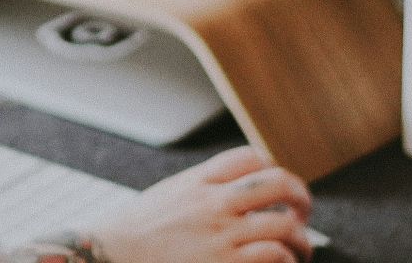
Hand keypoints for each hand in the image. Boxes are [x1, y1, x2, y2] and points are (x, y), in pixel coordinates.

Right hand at [88, 147, 312, 262]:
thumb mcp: (169, 195)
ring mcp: (220, 235)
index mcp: (199, 181)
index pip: (252, 158)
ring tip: (300, 250)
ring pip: (284, 224)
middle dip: (300, 198)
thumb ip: (201, 187)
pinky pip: (272, 256)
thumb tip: (236, 184)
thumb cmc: (138, 233)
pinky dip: (284, 260)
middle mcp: (213, 203)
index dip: (274, 169)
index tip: (278, 189)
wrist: (109, 256)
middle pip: (278, 183)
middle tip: (302, 213)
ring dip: (301, 239)